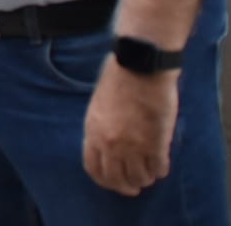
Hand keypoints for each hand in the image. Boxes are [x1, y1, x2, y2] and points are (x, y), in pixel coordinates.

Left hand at [83, 57, 177, 194]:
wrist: (139, 67)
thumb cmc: (118, 79)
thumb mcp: (98, 106)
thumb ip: (101, 128)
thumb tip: (106, 147)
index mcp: (92, 132)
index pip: (93, 169)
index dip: (105, 180)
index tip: (113, 182)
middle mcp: (110, 143)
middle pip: (116, 179)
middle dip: (126, 186)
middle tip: (134, 187)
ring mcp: (133, 145)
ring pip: (139, 178)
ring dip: (145, 178)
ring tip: (148, 174)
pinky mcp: (156, 142)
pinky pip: (159, 168)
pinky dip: (160, 170)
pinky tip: (160, 165)